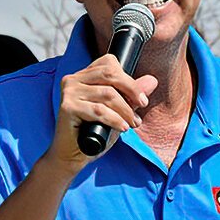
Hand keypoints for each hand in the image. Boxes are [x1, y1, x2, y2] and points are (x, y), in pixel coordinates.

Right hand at [43, 54, 157, 174]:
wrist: (72, 156)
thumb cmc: (94, 133)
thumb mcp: (118, 112)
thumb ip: (132, 97)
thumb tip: (151, 81)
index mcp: (83, 76)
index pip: (109, 63)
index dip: (128, 79)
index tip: (140, 97)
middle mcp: (73, 80)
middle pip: (109, 74)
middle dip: (131, 90)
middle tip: (143, 104)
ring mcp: (69, 92)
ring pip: (107, 94)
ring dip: (125, 110)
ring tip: (133, 123)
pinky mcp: (67, 107)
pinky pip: (99, 110)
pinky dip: (115, 119)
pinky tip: (122, 127)